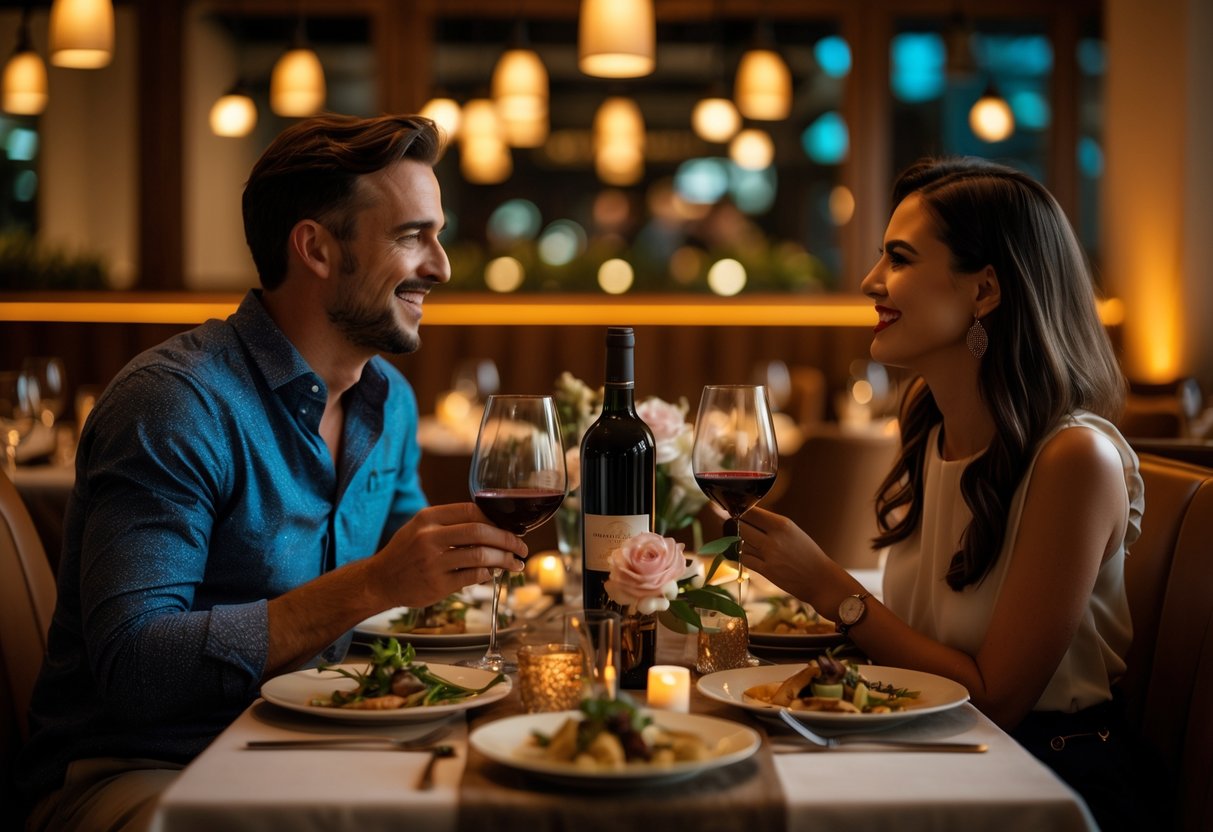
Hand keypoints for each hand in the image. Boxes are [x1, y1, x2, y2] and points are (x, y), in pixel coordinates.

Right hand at [374, 503, 527, 609]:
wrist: (380, 580)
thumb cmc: (406, 552)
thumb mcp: (420, 527)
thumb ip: (450, 523)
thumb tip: (492, 525)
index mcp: (428, 518)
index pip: (472, 510)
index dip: (496, 519)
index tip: (511, 528)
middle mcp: (430, 537)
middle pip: (481, 532)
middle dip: (508, 540)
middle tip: (522, 547)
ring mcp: (434, 562)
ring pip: (481, 555)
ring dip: (505, 559)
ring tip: (515, 563)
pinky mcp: (437, 585)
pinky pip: (473, 576)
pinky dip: (488, 573)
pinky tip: (493, 573)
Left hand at [738, 506, 832, 601]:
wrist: (821, 579)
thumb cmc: (808, 553)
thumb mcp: (793, 531)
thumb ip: (772, 525)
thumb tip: (748, 518)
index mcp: (782, 524)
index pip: (751, 512)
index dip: (741, 512)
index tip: (738, 512)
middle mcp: (774, 538)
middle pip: (742, 526)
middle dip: (739, 526)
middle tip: (739, 527)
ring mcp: (769, 555)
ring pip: (742, 543)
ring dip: (744, 543)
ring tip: (754, 544)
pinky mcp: (766, 571)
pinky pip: (745, 559)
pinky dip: (746, 556)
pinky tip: (754, 556)